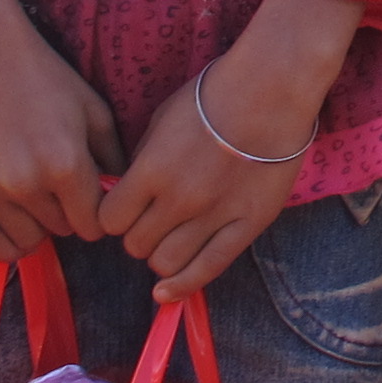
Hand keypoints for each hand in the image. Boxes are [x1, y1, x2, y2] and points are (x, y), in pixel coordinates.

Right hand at [0, 0, 119, 256]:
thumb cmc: (45, 78)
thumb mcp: (93, 110)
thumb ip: (112, 157)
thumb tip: (123, 194)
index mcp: (67, 164)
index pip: (94, 225)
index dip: (98, 216)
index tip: (92, 201)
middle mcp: (28, 183)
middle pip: (62, 231)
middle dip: (68, 215)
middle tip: (61, 190)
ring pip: (27, 239)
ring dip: (37, 226)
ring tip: (36, 199)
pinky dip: (4, 244)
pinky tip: (13, 227)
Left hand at [101, 0, 358, 299]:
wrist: (271, 89)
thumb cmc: (213, 95)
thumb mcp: (161, 120)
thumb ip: (142, 162)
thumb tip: (129, 193)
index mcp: (150, 171)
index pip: (110, 220)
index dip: (113, 216)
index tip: (124, 209)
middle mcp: (178, 199)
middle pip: (135, 245)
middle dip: (137, 235)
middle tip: (151, 221)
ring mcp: (214, 215)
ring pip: (166, 263)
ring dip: (161, 255)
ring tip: (171, 239)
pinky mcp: (247, 224)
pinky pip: (208, 268)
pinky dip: (182, 286)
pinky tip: (167, 293)